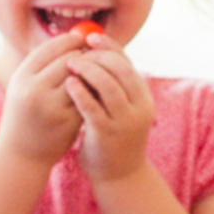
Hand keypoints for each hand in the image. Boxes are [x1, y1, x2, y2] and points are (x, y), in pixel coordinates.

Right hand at [0, 33, 85, 166]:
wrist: (21, 154)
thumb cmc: (24, 115)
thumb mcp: (22, 86)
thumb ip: (41, 64)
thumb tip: (73, 37)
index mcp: (21, 77)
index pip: (51, 47)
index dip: (70, 40)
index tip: (81, 39)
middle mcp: (34, 90)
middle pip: (68, 60)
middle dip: (84, 54)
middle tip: (94, 53)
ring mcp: (51, 107)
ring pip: (80, 78)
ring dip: (91, 71)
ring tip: (96, 70)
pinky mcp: (67, 121)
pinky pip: (86, 97)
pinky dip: (93, 89)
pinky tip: (96, 88)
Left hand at [65, 34, 155, 182]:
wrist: (120, 175)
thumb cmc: (114, 136)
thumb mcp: (121, 108)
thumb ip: (114, 84)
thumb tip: (95, 51)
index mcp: (143, 96)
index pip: (127, 62)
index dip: (109, 46)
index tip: (89, 37)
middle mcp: (139, 106)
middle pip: (120, 69)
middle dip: (96, 56)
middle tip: (77, 52)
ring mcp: (125, 121)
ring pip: (108, 85)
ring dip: (88, 70)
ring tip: (70, 64)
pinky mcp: (108, 134)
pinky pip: (94, 108)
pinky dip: (81, 92)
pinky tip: (69, 84)